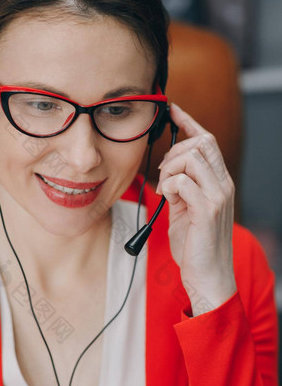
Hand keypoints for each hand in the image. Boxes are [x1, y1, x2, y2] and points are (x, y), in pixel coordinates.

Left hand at [156, 104, 236, 315]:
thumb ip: (181, 188)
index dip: (189, 122)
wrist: (207, 275)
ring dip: (170, 169)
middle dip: (174, 151)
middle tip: (163, 174)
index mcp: (219, 182)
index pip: (207, 141)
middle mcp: (223, 184)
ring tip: (165, 189)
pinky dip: (169, 186)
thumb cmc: (195, 244)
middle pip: (201, 143)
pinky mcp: (207, 210)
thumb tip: (167, 172)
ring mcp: (218, 196)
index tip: (172, 110)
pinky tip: (168, 199)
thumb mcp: (186, 209)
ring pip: (192, 158)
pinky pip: (183, 181)